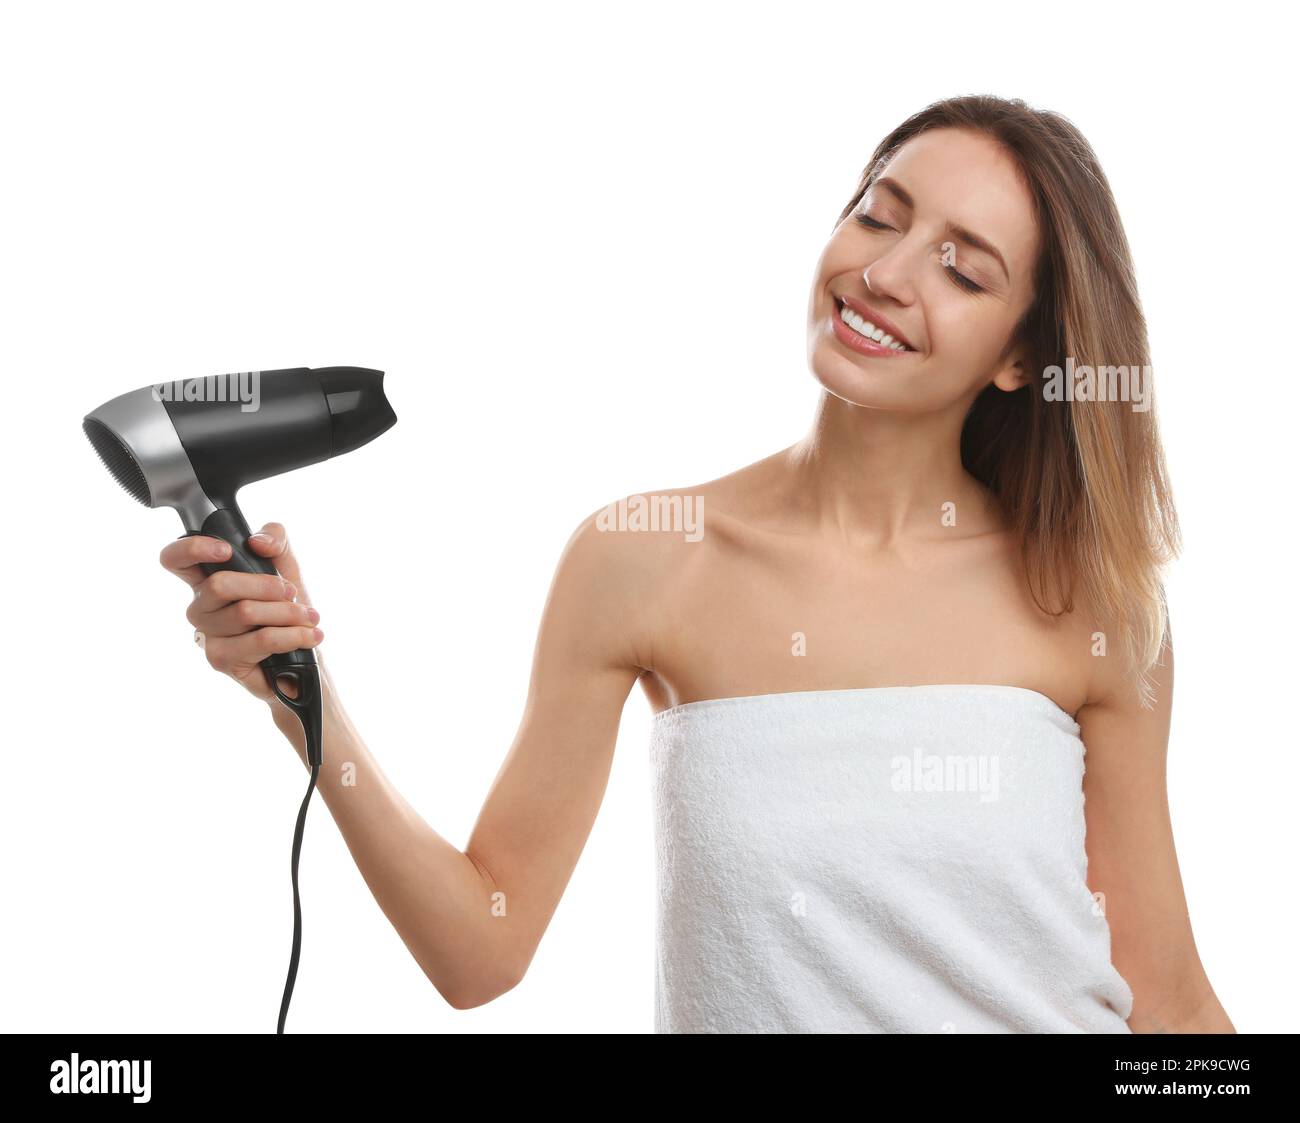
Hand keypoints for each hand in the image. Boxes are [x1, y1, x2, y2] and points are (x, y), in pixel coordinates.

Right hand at [159, 521, 323, 703]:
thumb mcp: (287, 567)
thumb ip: (275, 540)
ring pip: (245, 612)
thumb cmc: (288, 612)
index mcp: (208, 580)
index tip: (226, 550)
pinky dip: (293, 635)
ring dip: (289, 613)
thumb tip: (257, 542)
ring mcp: (207, 635)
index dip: (192, 549)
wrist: (304, 661)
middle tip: (293, 593)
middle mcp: (201, 607)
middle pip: (219, 584)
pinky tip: (309, 636)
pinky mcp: (221, 659)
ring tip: (309, 618)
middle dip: (268, 585)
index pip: (176, 559)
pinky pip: (261, 639)